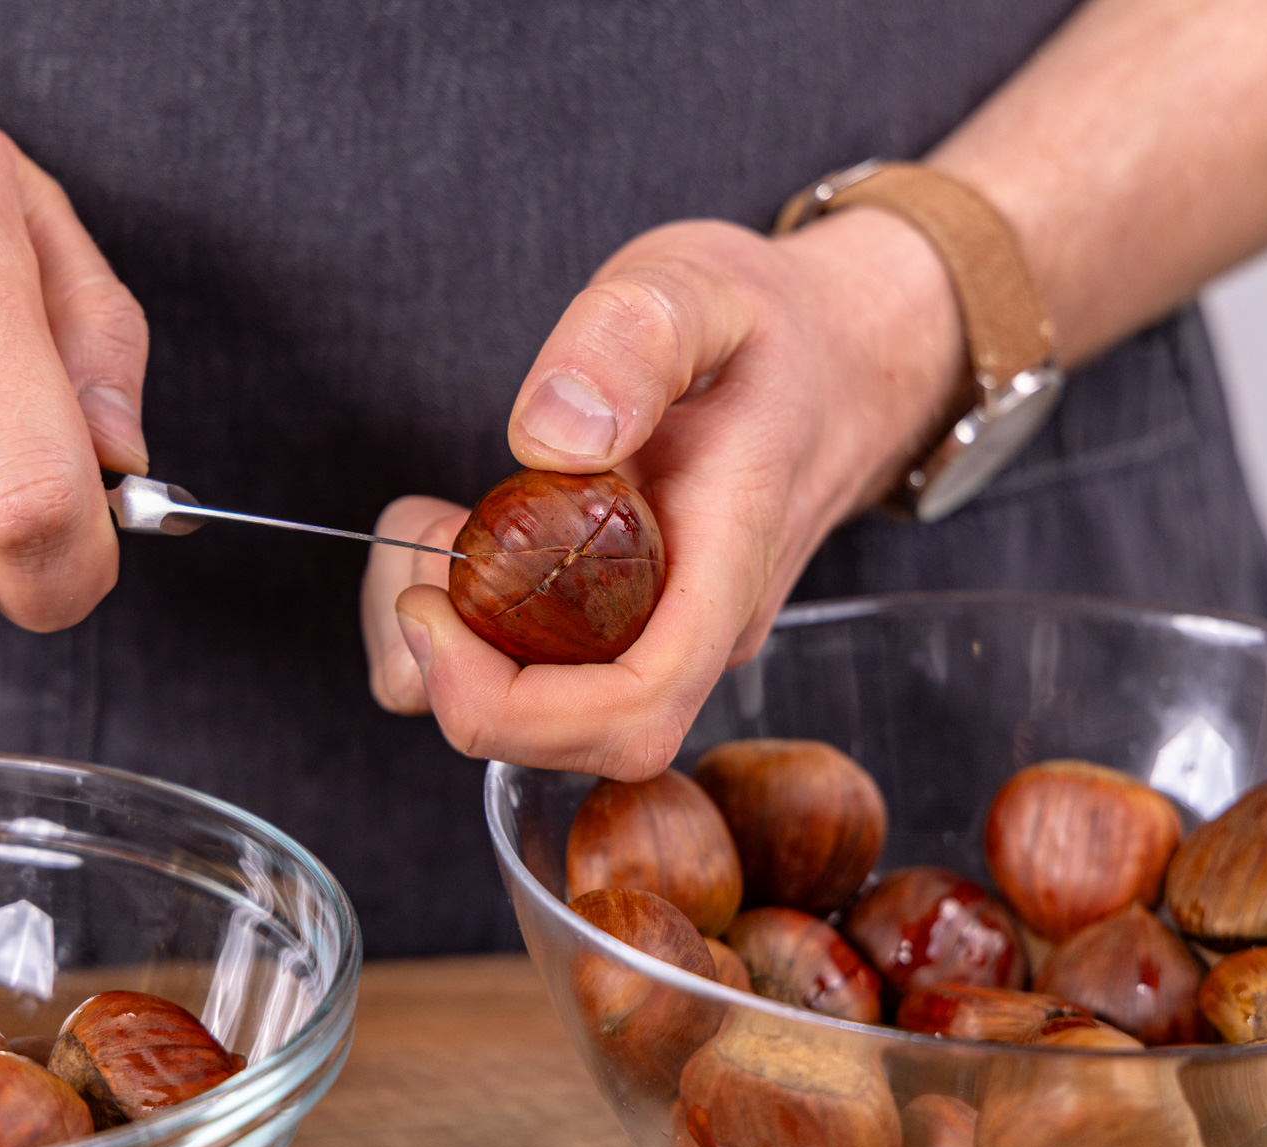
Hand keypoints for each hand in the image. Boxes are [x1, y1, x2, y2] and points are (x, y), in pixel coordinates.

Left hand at [362, 208, 964, 779]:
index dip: (513, 704)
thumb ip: (630, 340)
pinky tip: (470, 543)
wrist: (840, 359)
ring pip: (540, 724)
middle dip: (453, 674)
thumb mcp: (700, 287)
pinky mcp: (629, 633)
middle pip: (572, 739)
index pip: (635, 706)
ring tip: (442, 528)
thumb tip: (549, 436)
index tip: (431, 609)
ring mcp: (666, 640)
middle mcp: (702, 630)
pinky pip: (538, 682)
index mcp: (728, 564)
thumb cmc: (770, 328)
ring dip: (447, 651)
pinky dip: (466, 631)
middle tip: (426, 540)